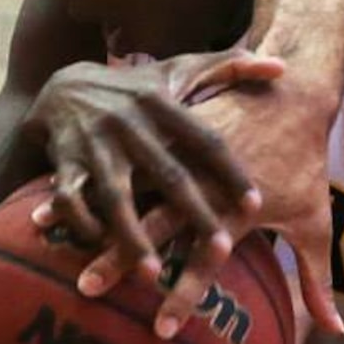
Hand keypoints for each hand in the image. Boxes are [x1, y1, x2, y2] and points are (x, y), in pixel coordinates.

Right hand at [74, 69, 343, 337]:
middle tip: (221, 250)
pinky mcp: (63, 161)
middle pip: (167, 174)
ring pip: (114, 195)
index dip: (231, 171)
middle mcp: (128, 123)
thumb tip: (282, 66)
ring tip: (152, 276)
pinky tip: (100, 249)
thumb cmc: (139, 88)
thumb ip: (231, 67)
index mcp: (163, 104)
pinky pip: (69, 199)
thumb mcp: (181, 70)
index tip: (256, 203)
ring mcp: (94, 144)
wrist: (62, 83)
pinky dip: (81, 224)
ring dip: (131, 237)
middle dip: (194, 214)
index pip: (206, 141)